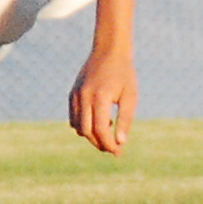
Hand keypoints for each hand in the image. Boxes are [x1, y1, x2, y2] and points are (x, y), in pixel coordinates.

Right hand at [68, 38, 135, 153]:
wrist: (109, 51)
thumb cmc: (124, 74)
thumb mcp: (130, 96)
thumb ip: (125, 119)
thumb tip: (120, 143)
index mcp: (100, 97)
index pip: (100, 129)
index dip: (108, 144)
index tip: (118, 152)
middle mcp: (84, 97)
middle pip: (87, 132)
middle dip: (99, 144)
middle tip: (114, 149)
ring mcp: (75, 96)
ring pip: (78, 127)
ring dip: (91, 136)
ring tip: (108, 131)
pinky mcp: (72, 94)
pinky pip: (74, 118)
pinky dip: (84, 126)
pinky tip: (100, 122)